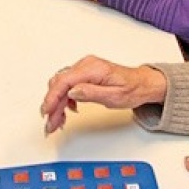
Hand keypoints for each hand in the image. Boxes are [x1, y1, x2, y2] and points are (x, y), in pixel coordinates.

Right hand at [39, 55, 167, 134]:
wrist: (141, 84)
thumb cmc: (132, 89)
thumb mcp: (114, 96)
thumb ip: (91, 93)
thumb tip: (72, 91)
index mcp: (93, 69)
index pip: (64, 81)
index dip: (52, 97)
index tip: (47, 111)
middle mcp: (86, 65)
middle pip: (60, 84)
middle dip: (53, 105)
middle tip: (51, 123)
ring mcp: (84, 68)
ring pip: (61, 85)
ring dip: (57, 103)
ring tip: (57, 121)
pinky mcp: (84, 73)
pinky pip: (68, 84)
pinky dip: (64, 98)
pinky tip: (67, 110)